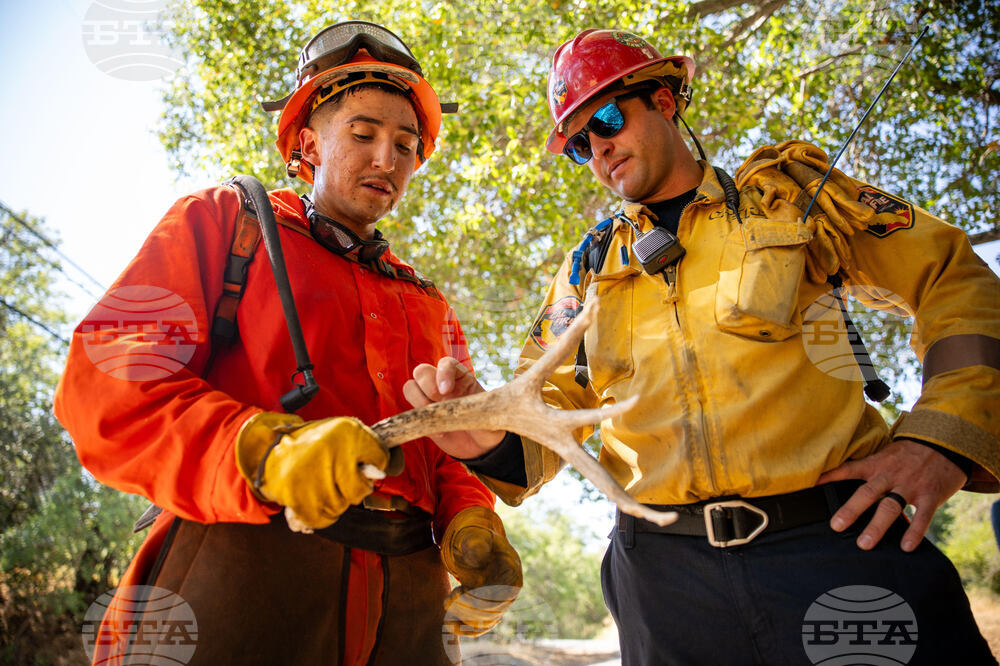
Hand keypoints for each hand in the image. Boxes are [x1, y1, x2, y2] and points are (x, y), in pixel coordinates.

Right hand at [234, 412, 388, 529]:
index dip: (375, 464)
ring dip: (335, 501)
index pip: (380, 457)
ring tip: (321, 484)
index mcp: (346, 430)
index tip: (361, 462)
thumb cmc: (314, 444)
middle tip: (338, 478)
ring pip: (342, 506)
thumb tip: (382, 475)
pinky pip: (321, 519)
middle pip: (362, 489)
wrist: (269, 449)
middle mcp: (331, 449)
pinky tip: (313, 498)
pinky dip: (319, 514)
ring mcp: (313, 474)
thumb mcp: (343, 434)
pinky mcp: (297, 495)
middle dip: (354, 488)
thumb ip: (368, 452)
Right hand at [402, 356, 504, 458]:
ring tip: (435, 418)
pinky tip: (438, 433)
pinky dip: (418, 421)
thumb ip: (482, 407)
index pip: (446, 364)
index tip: (446, 391)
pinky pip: (410, 411)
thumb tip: (472, 406)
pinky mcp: (423, 415)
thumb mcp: (491, 414)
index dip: (443, 373)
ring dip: (418, 402)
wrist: (481, 446)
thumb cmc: (488, 425)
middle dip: (427, 387)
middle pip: (422, 371)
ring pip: (410, 387)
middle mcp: (442, 384)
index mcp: (461, 377)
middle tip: (440, 404)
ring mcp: (430, 399)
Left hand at [440, 506, 521, 636]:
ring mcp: (501, 600)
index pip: (501, 593)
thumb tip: (477, 557)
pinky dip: (465, 628)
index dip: (480, 598)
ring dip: (464, 619)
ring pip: (486, 621)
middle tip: (448, 600)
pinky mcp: (489, 608)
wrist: (475, 542)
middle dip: (468, 609)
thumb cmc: (475, 537)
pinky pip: (481, 626)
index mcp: (512, 570)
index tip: (458, 592)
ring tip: (447, 606)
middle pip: (493, 610)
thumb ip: (476, 543)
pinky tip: (449, 624)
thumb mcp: (475, 535)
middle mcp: (510, 589)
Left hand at [817, 438, 966, 551]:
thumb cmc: (907, 455)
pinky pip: (923, 516)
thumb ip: (867, 470)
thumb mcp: (884, 455)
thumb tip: (839, 483)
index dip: (829, 477)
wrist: (944, 444)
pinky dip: (915, 532)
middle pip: (867, 493)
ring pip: (891, 507)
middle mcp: (890, 475)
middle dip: (851, 510)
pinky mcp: (931, 495)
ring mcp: (910, 486)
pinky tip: (906, 547)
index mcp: (876, 464)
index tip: (810, 487)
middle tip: (836, 526)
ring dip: (877, 526)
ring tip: (864, 543)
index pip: (848, 470)